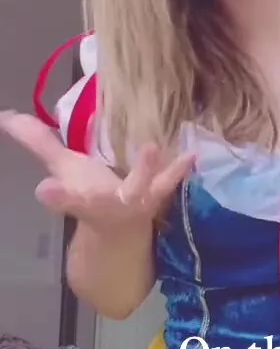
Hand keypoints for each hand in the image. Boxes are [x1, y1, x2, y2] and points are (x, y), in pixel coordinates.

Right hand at [0, 110, 194, 231]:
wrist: (124, 233)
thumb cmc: (93, 194)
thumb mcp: (65, 169)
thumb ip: (39, 141)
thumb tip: (6, 115)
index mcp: (83, 201)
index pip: (65, 197)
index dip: (58, 195)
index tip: (46, 189)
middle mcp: (109, 205)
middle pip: (100, 201)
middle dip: (99, 191)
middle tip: (92, 178)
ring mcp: (137, 204)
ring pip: (139, 191)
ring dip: (145, 171)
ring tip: (150, 148)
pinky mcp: (159, 197)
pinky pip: (169, 184)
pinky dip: (179, 170)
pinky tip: (192, 153)